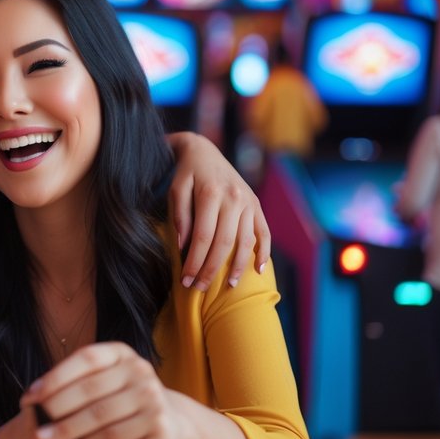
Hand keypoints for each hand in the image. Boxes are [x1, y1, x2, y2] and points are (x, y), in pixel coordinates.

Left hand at [20, 342, 189, 438]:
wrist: (173, 420)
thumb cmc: (125, 396)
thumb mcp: (107, 377)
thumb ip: (74, 383)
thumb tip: (33, 399)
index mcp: (123, 354)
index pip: (86, 359)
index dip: (55, 378)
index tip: (30, 397)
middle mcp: (142, 374)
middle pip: (93, 397)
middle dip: (60, 417)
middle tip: (38, 433)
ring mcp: (155, 405)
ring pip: (107, 429)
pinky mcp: (163, 436)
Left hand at [167, 132, 269, 289]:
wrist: (203, 150)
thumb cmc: (186, 173)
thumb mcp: (176, 189)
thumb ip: (180, 215)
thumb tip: (184, 245)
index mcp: (210, 193)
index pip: (203, 237)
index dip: (194, 261)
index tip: (185, 279)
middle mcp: (234, 198)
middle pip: (224, 243)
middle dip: (212, 269)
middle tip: (199, 288)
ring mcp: (248, 202)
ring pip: (246, 241)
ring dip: (238, 267)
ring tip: (228, 286)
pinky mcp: (257, 205)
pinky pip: (264, 232)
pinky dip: (264, 252)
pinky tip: (258, 269)